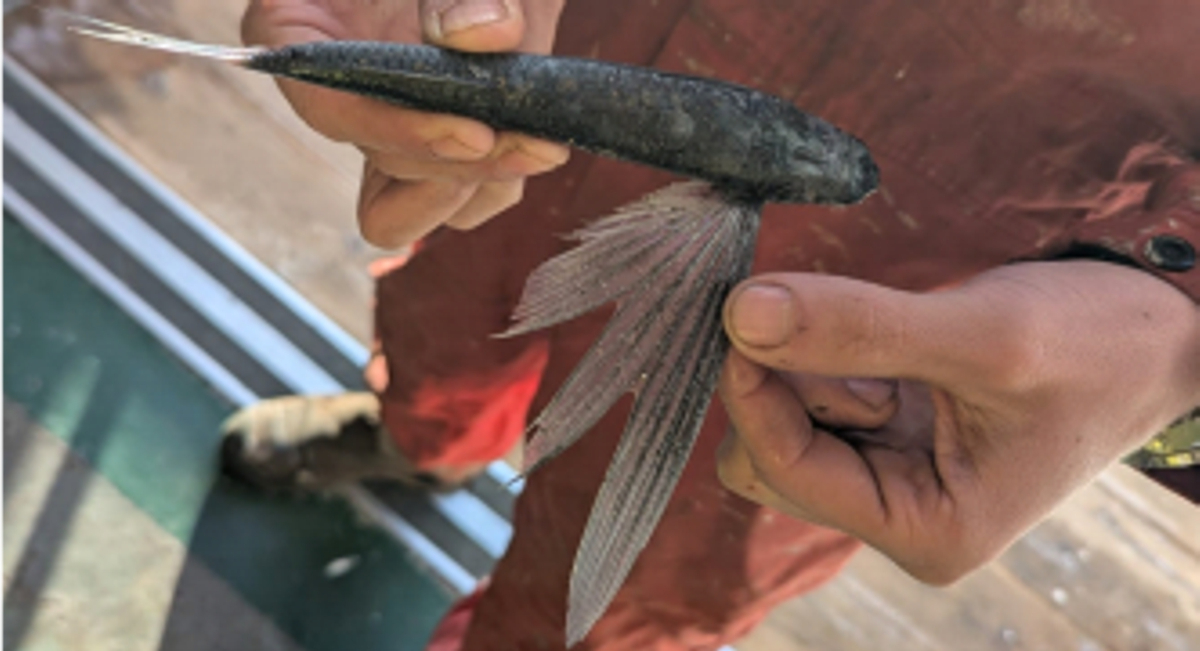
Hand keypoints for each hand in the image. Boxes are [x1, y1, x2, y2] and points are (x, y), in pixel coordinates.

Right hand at [242, 0, 569, 247]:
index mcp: (299, 34)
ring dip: (485, 180)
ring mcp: (388, 124)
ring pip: (424, 197)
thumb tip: (485, 32)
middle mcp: (339, 91)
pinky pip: (464, 196)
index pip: (328, 106)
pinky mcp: (437, 148)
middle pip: (383, 161)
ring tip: (542, 142)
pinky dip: (503, 178)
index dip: (396, 129)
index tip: (474, 132)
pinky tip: (539, 141)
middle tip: (535, 142)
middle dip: (459, 162)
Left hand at [716, 261, 1199, 582]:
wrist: (1166, 335)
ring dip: (806, 368)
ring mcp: (893, 473)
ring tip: (887, 330)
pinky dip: (823, 358)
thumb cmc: (1102, 347)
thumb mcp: (986, 334)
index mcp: (927, 530)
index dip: (753, 393)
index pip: (785, 469)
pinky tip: (878, 330)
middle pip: (770, 458)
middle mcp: (900, 514)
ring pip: (786, 426)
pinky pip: (817, 402)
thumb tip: (741, 314)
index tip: (744, 313)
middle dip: (785, 387)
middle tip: (840, 321)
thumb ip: (861, 327)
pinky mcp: (893, 431)